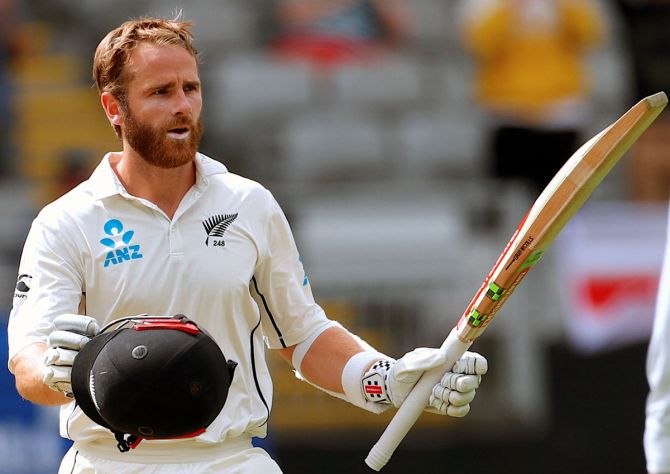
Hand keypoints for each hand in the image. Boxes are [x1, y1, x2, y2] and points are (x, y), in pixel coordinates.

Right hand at [42, 315, 99, 395]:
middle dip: (73, 339)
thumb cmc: (89, 351)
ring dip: (68, 357)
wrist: (81, 373)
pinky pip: (48, 373)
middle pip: (55, 336)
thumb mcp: (92, 338)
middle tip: (86, 343)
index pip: (61, 321)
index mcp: (62, 331)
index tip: (95, 329)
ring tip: (79, 360)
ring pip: (54, 354)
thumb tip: (95, 330)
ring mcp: (49, 359)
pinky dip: (53, 373)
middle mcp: (54, 344)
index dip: (79, 323)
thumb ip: (92, 332)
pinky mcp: (49, 375)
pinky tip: (57, 373)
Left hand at [362, 349, 486, 416]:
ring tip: (433, 392)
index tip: (458, 367)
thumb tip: (443, 357)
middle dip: (458, 383)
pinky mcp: (451, 406)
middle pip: (475, 381)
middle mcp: (459, 375)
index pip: (477, 361)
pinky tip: (435, 401)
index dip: (474, 365)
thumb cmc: (403, 371)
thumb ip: (425, 359)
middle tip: (442, 381)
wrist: (394, 390)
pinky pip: (461, 411)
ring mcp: (456, 391)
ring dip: (451, 396)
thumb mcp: (409, 363)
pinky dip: (449, 408)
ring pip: (468, 397)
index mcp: (454, 359)